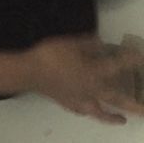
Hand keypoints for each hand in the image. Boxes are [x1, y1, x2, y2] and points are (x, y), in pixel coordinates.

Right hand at [28, 33, 143, 124]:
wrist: (29, 72)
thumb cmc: (50, 55)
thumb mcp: (70, 42)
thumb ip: (87, 42)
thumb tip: (101, 42)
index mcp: (94, 72)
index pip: (117, 66)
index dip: (130, 61)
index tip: (139, 57)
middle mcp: (91, 89)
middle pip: (117, 99)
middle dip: (134, 104)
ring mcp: (79, 99)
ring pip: (101, 112)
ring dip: (113, 117)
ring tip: (123, 120)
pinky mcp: (67, 103)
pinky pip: (81, 111)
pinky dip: (87, 112)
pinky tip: (88, 112)